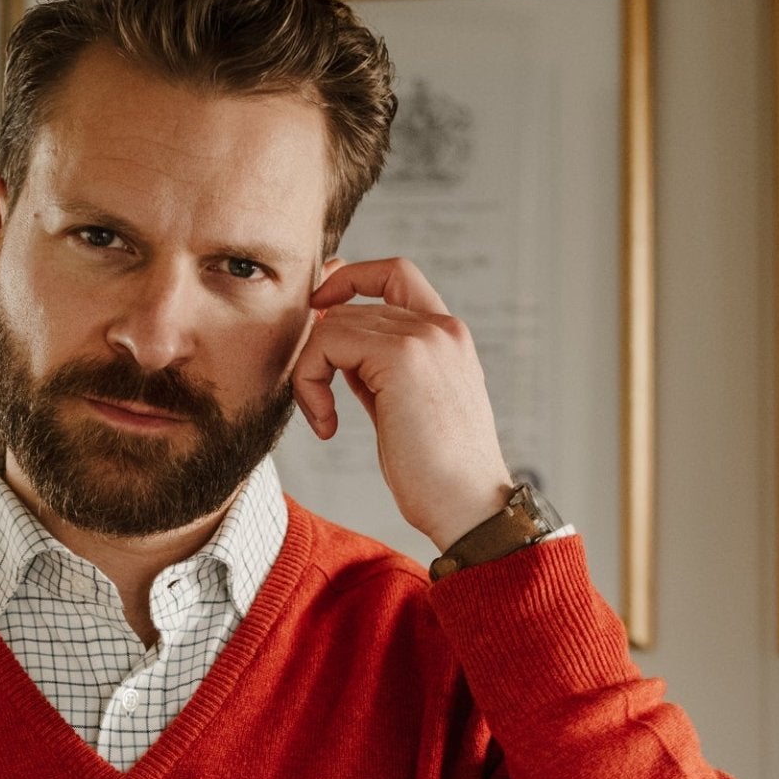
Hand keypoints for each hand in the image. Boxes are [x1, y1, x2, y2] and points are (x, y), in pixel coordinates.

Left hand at [291, 256, 513, 553]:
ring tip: (323, 419)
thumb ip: (373, 371)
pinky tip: (327, 425)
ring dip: (311, 373)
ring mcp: (424, 337)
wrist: (468, 505)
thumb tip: (331, 345)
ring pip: (333, 323)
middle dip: (318, 352)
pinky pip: (328, 343)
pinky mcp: (402, 357)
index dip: (350, 279)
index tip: (319, 311)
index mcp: (446, 336)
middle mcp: (439, 327)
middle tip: (316, 404)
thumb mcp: (401, 408)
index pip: (394, 274)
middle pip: (351, 305)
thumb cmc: (436, 473)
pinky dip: (311, 382)